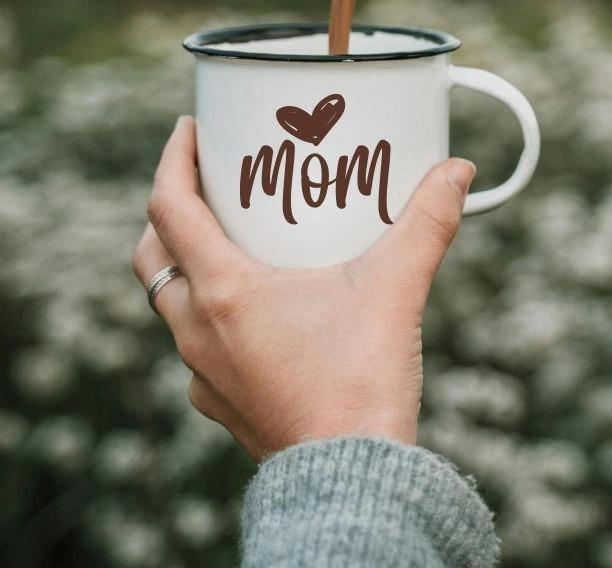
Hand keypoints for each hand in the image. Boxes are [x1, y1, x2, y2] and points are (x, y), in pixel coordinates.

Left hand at [131, 116, 474, 460]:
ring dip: (190, 267)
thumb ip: (427, 223)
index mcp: (224, 292)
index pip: (169, 208)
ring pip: (172, 305)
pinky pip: (199, 348)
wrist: (351, 482)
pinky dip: (214, 317)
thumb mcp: (395, 289)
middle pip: (154, 257)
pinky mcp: (225, 403)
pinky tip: (257, 315)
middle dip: (169, 213)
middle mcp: (199, 331)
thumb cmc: (360, 386)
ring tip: (234, 244)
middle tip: (206, 187)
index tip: (188, 130)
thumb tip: (457, 171)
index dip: (173, 160)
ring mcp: (205, 372)